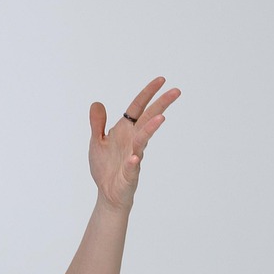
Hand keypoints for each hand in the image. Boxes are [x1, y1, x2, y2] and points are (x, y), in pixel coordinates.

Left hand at [88, 76, 179, 210]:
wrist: (108, 193)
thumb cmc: (105, 167)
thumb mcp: (96, 141)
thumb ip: (97, 123)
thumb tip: (97, 103)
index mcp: (124, 131)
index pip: (137, 108)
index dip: (148, 94)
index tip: (161, 80)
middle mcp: (132, 141)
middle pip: (148, 119)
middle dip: (161, 105)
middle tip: (176, 91)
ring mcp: (133, 157)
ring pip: (142, 141)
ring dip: (150, 130)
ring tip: (160, 118)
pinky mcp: (129, 175)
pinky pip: (132, 168)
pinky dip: (133, 164)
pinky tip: (133, 159)